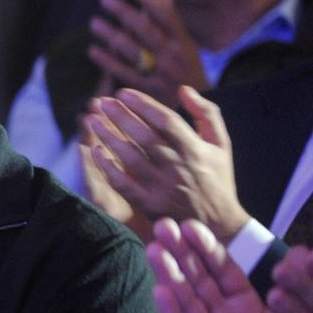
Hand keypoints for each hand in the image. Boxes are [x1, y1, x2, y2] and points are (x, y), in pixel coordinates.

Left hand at [81, 87, 249, 241]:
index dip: (143, 104)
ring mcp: (162, 187)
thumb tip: (183, 90)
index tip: (123, 92)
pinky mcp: (149, 205)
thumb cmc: (217, 177)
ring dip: (108, 138)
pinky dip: (108, 168)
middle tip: (102, 102)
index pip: (166, 120)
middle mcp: (178, 167)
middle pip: (144, 136)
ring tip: (92, 121)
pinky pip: (124, 184)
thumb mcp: (221, 143)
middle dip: (121, 116)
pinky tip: (95, 152)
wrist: (218, 222)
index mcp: (195, 149)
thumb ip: (207, 113)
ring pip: (130, 158)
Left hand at [87, 0, 206, 98]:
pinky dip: (107, 61)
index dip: (150, 1)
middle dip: (125, 12)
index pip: (167, 16)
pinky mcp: (148, 92)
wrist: (195, 109)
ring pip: (133, 50)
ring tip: (94, 23)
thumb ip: (171, 21)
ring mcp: (161, 75)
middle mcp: (174, 56)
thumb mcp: (185, 45)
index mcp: (184, 42)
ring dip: (111, 35)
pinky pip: (124, 73)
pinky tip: (93, 51)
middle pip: (146, 29)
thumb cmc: (185, 71)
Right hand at [149, 219, 312, 312]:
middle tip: (162, 226)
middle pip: (197, 281)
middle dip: (180, 253)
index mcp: (245, 309)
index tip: (191, 225)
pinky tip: (160, 292)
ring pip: (185, 303)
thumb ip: (294, 301)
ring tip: (154, 250)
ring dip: (169, 276)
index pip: (222, 272)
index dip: (207, 249)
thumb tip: (295, 256)